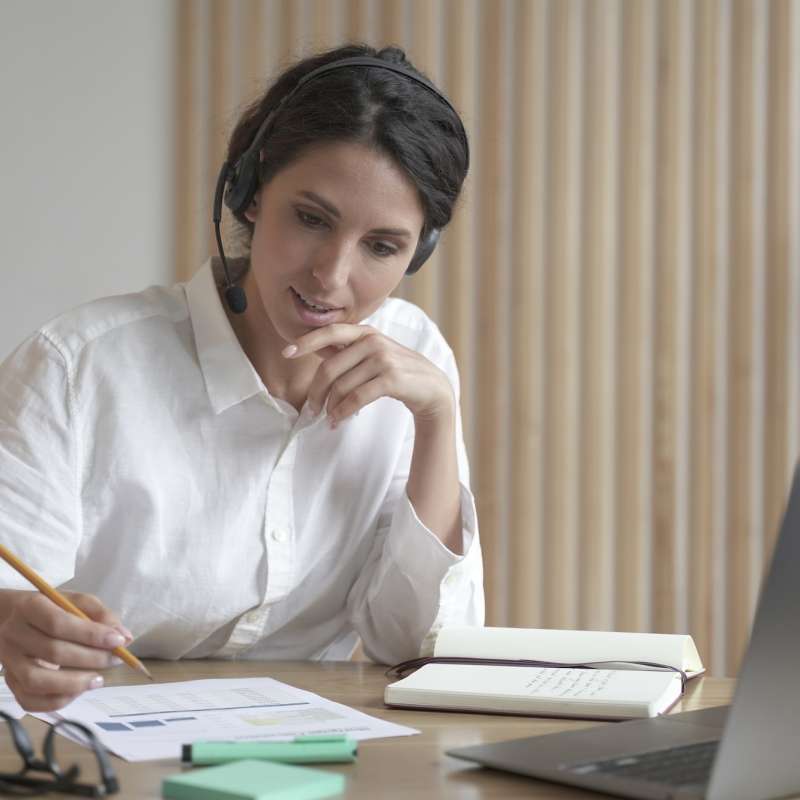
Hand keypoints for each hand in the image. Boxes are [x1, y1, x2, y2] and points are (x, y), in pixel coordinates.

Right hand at [0, 590, 132, 711]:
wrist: (9, 617)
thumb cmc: (51, 608)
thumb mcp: (75, 601)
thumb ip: (101, 615)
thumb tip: (125, 637)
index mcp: (31, 606)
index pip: (59, 623)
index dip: (90, 634)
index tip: (118, 641)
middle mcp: (14, 633)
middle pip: (52, 651)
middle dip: (91, 659)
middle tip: (116, 660)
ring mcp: (8, 660)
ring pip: (37, 681)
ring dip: (73, 684)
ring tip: (99, 679)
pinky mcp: (9, 681)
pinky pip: (29, 700)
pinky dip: (57, 701)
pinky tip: (79, 690)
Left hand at [283, 324, 454, 424]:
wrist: (432, 388)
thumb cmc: (397, 372)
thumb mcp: (373, 354)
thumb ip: (346, 350)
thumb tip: (312, 345)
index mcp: (366, 332)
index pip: (330, 332)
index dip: (306, 341)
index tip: (287, 352)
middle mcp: (373, 341)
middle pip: (330, 368)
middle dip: (315, 392)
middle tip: (310, 410)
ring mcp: (383, 359)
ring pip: (341, 386)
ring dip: (330, 407)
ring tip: (327, 418)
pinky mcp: (391, 379)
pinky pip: (356, 398)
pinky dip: (343, 412)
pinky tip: (339, 420)